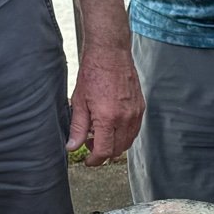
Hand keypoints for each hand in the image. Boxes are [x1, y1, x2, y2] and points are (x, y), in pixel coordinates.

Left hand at [69, 41, 143, 165]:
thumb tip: (72, 146)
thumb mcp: (79, 101)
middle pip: (117, 150)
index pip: (104, 151)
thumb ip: (77, 127)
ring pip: (128, 142)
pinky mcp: (141, 107)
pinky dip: (124, 134)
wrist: (110, 53)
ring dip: (115, 144)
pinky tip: (112, 124)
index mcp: (108, 118)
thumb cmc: (93, 73)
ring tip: (100, 133)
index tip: (88, 160)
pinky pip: (134, 130)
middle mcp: (125, 118)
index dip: (94, 160)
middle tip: (90, 143)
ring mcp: (136, 113)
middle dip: (103, 152)